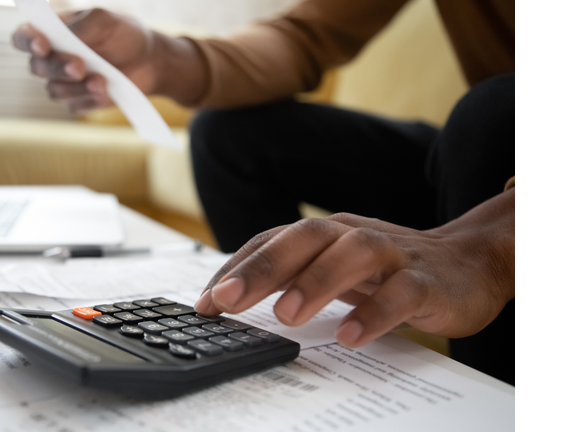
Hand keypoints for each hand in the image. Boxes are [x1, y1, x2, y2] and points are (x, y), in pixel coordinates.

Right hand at [12, 8, 205, 111]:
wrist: (150, 60)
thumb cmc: (124, 34)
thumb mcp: (105, 21)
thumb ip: (83, 27)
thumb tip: (63, 38)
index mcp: (52, 33)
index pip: (23, 37)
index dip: (27, 41)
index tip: (43, 45)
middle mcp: (53, 59)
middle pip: (37, 68)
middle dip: (58, 68)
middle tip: (80, 66)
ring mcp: (65, 83)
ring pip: (55, 91)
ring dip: (77, 87)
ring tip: (101, 80)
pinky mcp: (79, 101)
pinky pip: (74, 105)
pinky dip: (90, 99)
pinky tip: (106, 90)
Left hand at [194, 189, 514, 347]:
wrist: (467, 262)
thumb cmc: (386, 268)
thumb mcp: (333, 267)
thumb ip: (290, 276)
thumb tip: (228, 298)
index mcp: (326, 232)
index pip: (272, 240)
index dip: (236, 267)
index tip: (204, 302)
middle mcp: (353, 234)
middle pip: (305, 237)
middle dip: (262, 268)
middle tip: (226, 301)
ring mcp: (391, 253)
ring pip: (352, 255)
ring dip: (315, 282)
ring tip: (285, 316)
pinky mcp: (424, 280)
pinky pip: (400, 292)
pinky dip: (374, 312)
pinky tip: (349, 336)